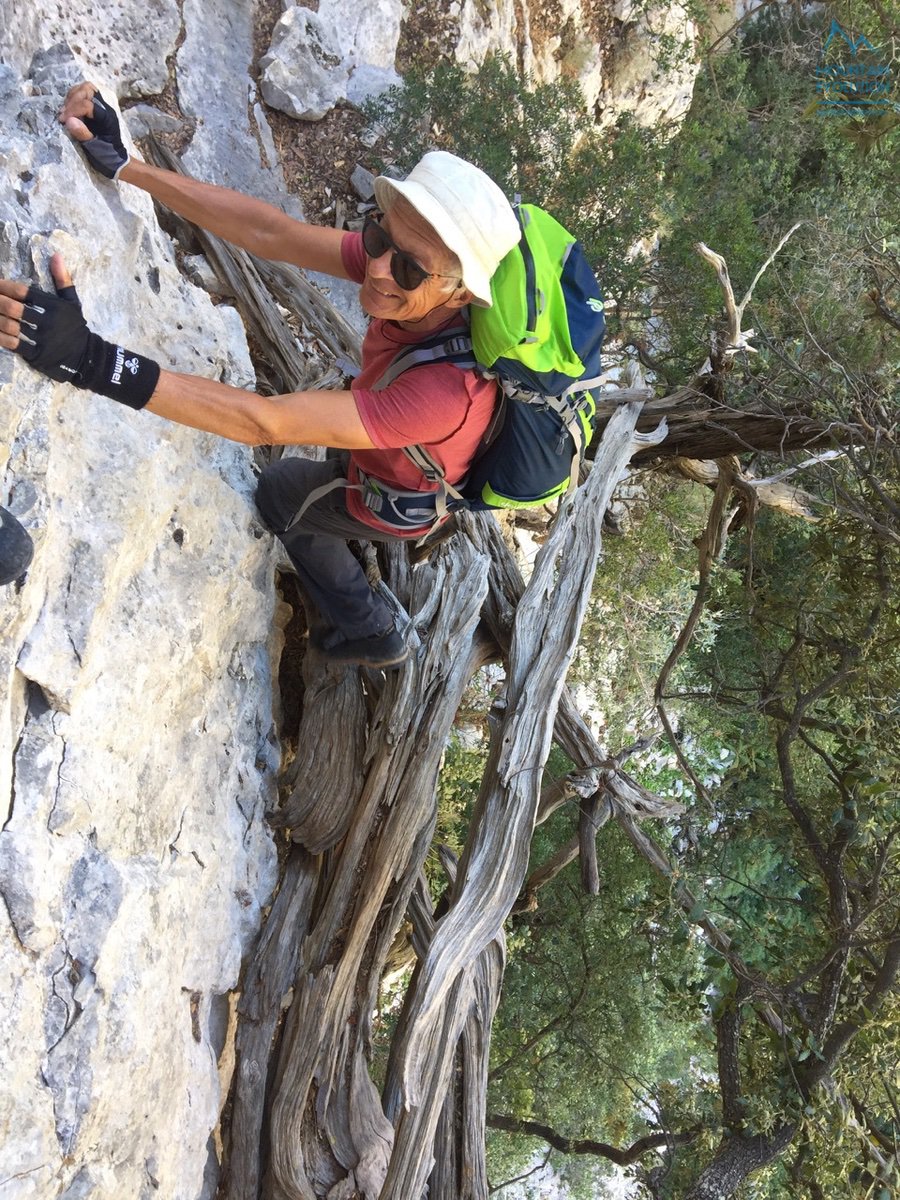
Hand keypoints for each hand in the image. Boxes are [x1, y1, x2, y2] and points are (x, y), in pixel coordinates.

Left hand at [0, 255, 88, 380]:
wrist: (86, 357)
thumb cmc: (75, 327)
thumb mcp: (72, 302)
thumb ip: (62, 279)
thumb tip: (56, 255)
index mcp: (54, 306)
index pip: (24, 292)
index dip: (5, 286)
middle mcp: (47, 322)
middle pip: (14, 308)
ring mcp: (41, 339)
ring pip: (11, 326)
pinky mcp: (37, 354)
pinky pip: (14, 344)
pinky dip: (1, 337)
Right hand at [59, 82, 129, 179]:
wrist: (116, 160)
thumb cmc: (106, 156)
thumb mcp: (94, 149)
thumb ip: (83, 134)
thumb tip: (69, 120)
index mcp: (107, 118)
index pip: (88, 104)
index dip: (73, 110)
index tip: (63, 120)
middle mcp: (106, 109)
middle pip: (88, 89)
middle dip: (73, 98)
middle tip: (65, 113)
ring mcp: (102, 106)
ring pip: (86, 89)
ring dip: (72, 96)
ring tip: (66, 111)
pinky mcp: (97, 108)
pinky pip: (84, 94)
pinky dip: (74, 99)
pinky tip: (69, 110)